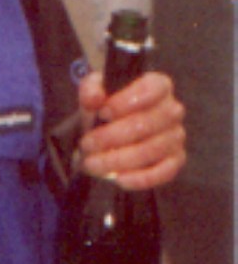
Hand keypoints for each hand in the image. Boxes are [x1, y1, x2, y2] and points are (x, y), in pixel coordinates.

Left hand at [77, 71, 184, 189]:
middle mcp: (173, 110)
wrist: (109, 131)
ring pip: (150, 150)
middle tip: (87, 144)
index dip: (126, 102)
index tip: (102, 112)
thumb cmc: (105, 107)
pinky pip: (163, 172)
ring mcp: (176, 136)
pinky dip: (140, 178)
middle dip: (111, 137)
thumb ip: (91, 89)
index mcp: (158, 85)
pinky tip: (119, 178)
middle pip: (146, 125)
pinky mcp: (176, 160)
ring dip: (117, 159)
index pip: (152, 90)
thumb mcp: (94, 91)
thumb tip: (94, 99)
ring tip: (92, 163)